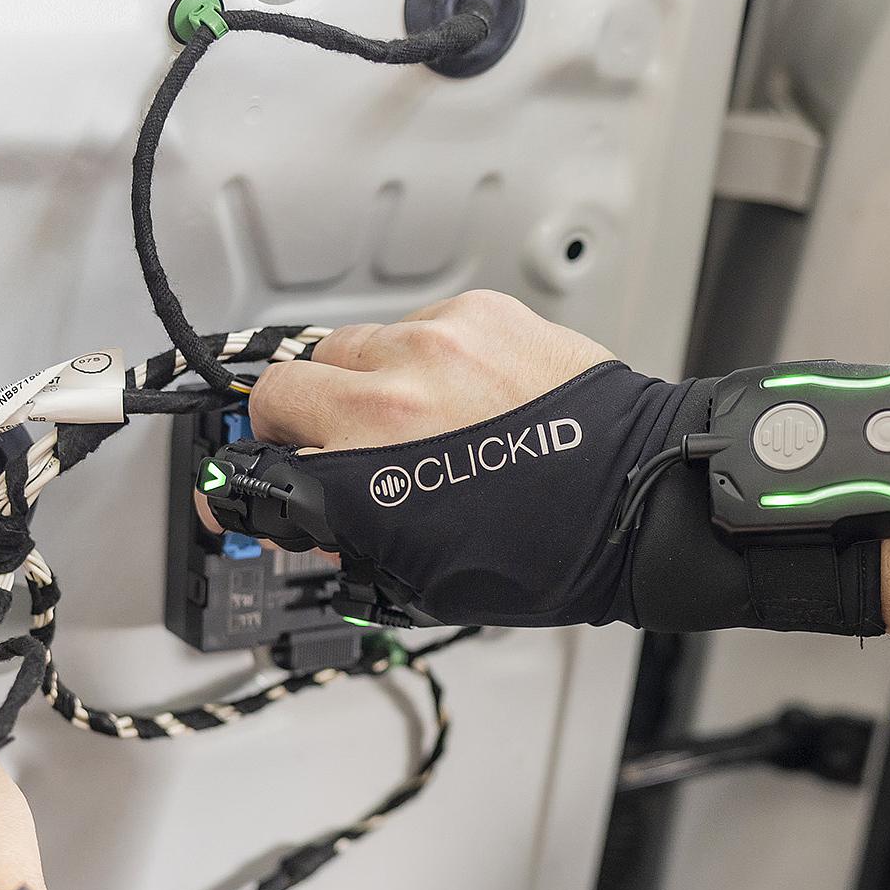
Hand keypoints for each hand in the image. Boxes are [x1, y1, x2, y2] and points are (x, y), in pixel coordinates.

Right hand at [195, 290, 681, 628]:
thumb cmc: (552, 553)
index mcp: (367, 465)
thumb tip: (311, 515)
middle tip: (338, 445)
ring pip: (356, 346)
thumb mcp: (425, 574)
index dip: (249, 461)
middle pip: (292, 380)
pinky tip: (467, 396)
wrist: (640, 502)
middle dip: (305, 417)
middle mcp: (393, 392)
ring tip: (419, 422)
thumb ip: (351, 534)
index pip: (259, 439)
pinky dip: (430, 359)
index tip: (249, 470)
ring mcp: (439, 344)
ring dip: (368, 383)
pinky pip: (422, 327)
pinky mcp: (483, 315)